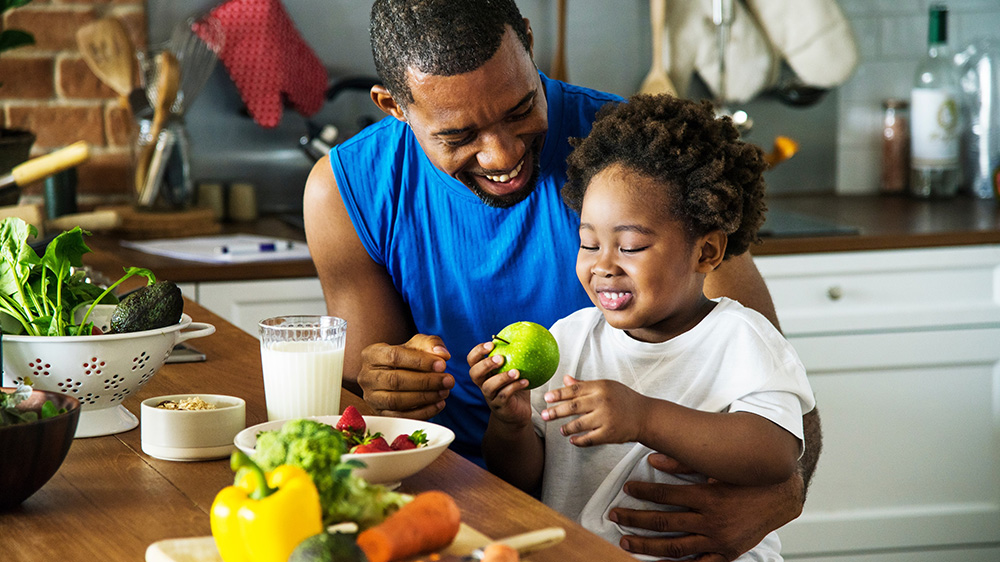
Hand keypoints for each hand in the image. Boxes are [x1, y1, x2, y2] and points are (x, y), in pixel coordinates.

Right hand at [358, 334, 453, 419]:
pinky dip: (422, 412)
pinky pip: (401, 417)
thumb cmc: (407, 357)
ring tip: (445, 392)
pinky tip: (439, 404)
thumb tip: (442, 354)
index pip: (394, 356)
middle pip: (395, 380)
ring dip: (425, 397)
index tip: (443, 364)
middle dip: (426, 381)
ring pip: (396, 401)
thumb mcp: (418, 344)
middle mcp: (366, 376)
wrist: (395, 375)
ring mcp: (371, 397)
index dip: (420, 361)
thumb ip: (431, 344)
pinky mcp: (380, 414)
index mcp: (372, 354)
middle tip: (448, 380)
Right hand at [467, 341, 532, 426]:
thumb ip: (515, 356)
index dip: (478, 351)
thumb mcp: (514, 370)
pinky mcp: (499, 406)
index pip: (472, 360)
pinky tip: (526, 382)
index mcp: (484, 372)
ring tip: (516, 372)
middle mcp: (483, 384)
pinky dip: (514, 387)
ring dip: (502, 377)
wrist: (517, 413)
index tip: (491, 344)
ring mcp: (490, 396)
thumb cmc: (515, 388)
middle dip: (485, 364)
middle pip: (474, 373)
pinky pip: (504, 396)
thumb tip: (527, 335)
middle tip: (500, 357)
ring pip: (488, 386)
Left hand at [540, 375, 646, 446]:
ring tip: (561, 430)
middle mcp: (602, 401)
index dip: (558, 394)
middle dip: (556, 411)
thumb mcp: (606, 386)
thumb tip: (565, 379)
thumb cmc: (623, 399)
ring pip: (579, 424)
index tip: (546, 398)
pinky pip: (589, 439)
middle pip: (573, 406)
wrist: (645, 416)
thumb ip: (584, 384)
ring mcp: (606, 418)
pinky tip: (573, 440)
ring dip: (567, 428)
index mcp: (600, 387)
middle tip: (544, 415)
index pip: (574, 389)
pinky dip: (579, 441)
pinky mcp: (609, 434)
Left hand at [608, 454, 804, 560]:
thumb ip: (684, 462)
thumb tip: (653, 457)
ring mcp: (718, 540)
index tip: (627, 488)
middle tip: (614, 516)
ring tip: (625, 541)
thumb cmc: (747, 479)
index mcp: (708, 496)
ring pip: (675, 546)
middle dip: (635, 519)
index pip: (666, 494)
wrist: (781, 496)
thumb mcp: (717, 466)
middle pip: (664, 522)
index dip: (644, 491)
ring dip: (647, 545)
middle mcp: (711, 520)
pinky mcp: (726, 553)